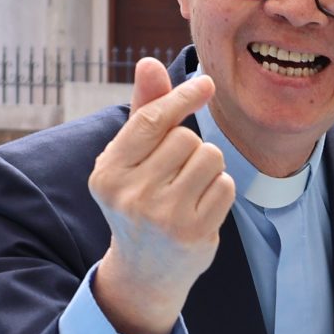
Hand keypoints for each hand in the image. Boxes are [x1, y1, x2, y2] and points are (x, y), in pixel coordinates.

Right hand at [87, 56, 238, 333]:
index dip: (182, 97)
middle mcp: (131, 195)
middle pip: (187, 138)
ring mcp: (163, 217)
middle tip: (176, 174)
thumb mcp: (130, 159)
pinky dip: (220, 191)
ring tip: (189, 189)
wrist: (145, 270)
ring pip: (210, 157)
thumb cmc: (139, 200)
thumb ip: (144, 111)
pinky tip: (201, 208)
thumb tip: (149, 62)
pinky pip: (226, 186)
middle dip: (191, 147)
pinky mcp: (194, 233)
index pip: (153, 119)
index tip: (206, 84)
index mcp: (108, 172)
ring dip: (208, 167)